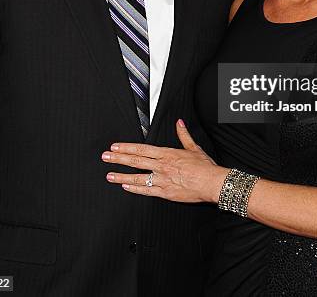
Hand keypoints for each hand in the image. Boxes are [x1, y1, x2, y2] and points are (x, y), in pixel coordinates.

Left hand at [101, 119, 228, 203]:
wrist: (211, 182)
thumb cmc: (204, 166)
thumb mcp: (194, 147)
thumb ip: (183, 135)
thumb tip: (179, 123)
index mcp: (167, 154)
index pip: (142, 150)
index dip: (127, 148)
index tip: (115, 147)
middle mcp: (162, 166)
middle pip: (136, 161)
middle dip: (119, 159)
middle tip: (105, 157)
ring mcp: (162, 180)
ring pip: (137, 177)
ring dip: (122, 175)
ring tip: (109, 175)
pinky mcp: (165, 193)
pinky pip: (146, 190)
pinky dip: (135, 189)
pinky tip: (125, 186)